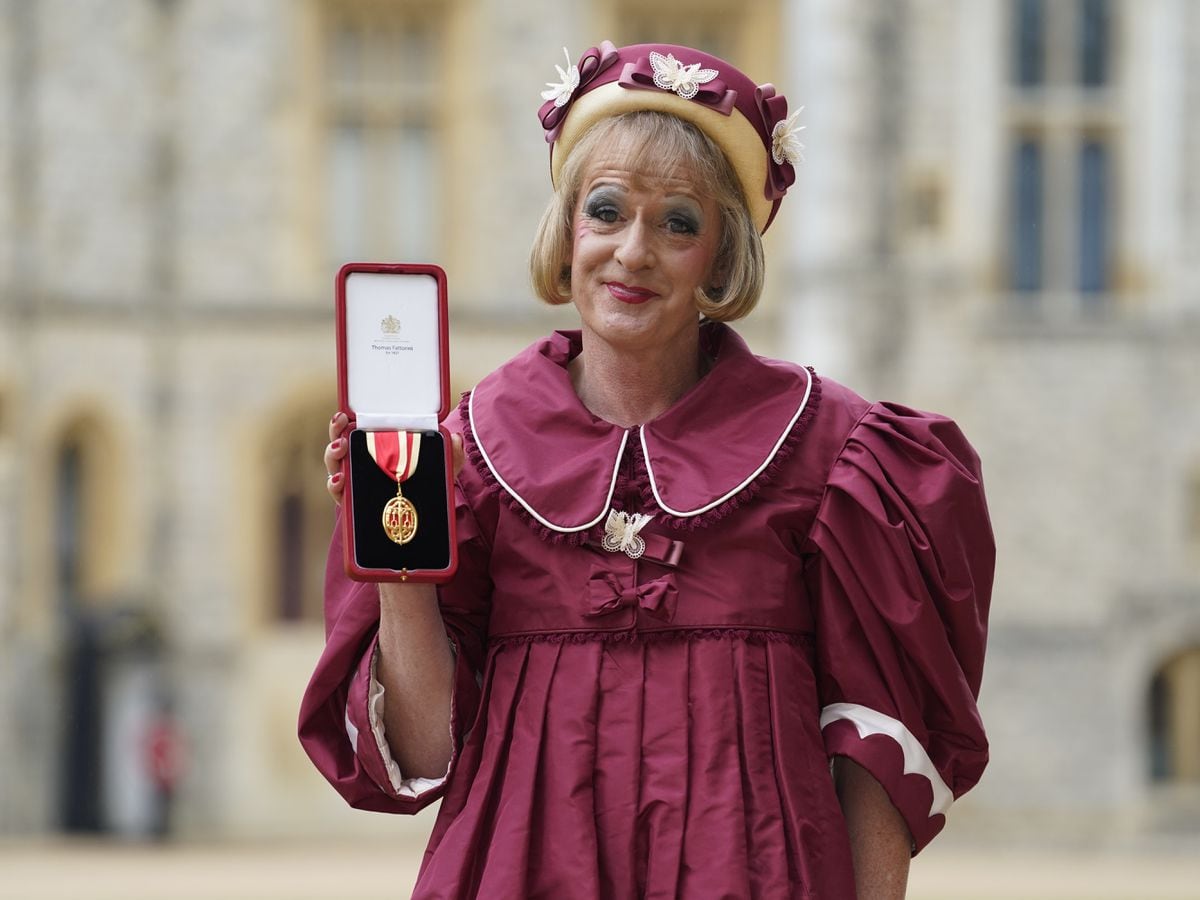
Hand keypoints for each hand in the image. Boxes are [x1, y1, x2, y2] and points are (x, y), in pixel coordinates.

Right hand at [323, 412, 466, 504]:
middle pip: (339, 446)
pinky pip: (338, 494)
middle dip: (335, 433)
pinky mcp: (353, 506)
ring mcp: (354, 486)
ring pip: (334, 467)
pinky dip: (335, 486)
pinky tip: (341, 481)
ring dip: (332, 456)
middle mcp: (360, 466)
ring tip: (340, 449)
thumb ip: (450, 455)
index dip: (344, 422)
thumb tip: (454, 438)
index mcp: (376, 452)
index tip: (344, 414)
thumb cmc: (422, 489)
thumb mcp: (439, 471)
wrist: (419, 524)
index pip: (355, 432)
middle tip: (341, 427)